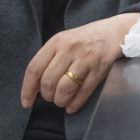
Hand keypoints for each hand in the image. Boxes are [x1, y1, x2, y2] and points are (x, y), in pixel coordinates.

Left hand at [21, 13, 139, 112]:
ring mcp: (85, 60)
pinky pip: (83, 92)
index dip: (28, 89)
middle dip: (47, 96)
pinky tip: (71, 106)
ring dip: (60, 101)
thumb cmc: (84, 39)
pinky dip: (74, 104)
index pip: (35, 68)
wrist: (113, 33)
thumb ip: (49, 59)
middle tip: (50, 97)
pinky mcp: (99, 70)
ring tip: (61, 101)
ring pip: (64, 89)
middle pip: (48, 81)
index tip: (26, 102)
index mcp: (56, 42)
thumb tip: (35, 86)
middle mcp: (69, 50)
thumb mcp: (63, 41)